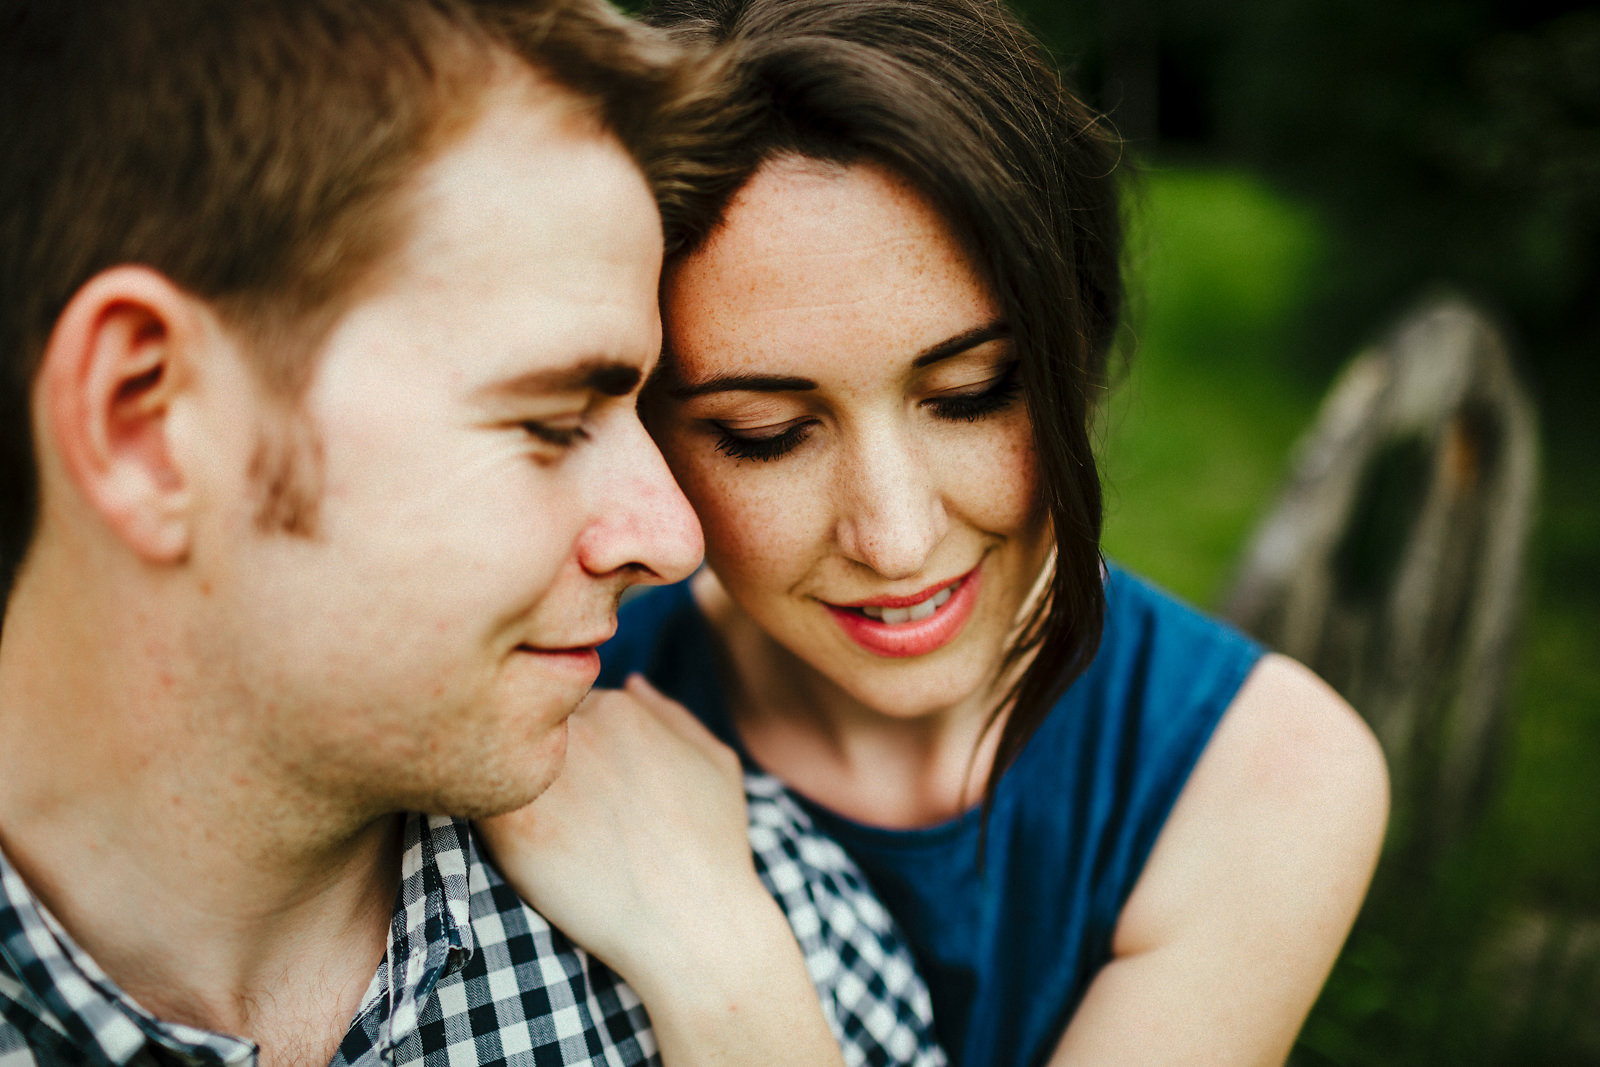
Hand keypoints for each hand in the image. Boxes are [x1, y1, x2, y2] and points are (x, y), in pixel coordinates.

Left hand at [480, 677, 846, 1065]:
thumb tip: (632, 682)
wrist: (690, 920)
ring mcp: (537, 771)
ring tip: (541, 827)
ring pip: (502, 758)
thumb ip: (672, 713)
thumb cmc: (713, 846)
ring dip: (508, 778)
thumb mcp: (715, 762)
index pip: (567, 699)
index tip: (581, 776)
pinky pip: (476, 799)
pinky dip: (486, 813)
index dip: (571, 739)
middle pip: (530, 725)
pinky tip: (517, 846)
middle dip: (536, 751)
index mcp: (617, 705)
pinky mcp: (507, 823)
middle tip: (557, 803)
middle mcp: (573, 727)